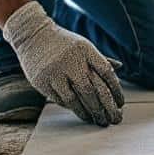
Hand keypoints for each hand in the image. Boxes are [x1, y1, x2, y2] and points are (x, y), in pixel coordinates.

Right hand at [2, 1, 124, 126]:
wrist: (32, 35)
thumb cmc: (63, 43)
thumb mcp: (83, 46)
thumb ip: (99, 58)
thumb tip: (119, 67)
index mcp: (85, 50)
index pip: (106, 72)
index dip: (116, 90)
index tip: (121, 104)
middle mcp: (71, 61)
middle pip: (92, 90)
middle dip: (104, 108)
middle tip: (112, 119)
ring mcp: (56, 72)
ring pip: (75, 99)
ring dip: (87, 113)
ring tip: (95, 120)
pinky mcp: (43, 82)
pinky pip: (61, 100)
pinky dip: (72, 107)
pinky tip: (80, 112)